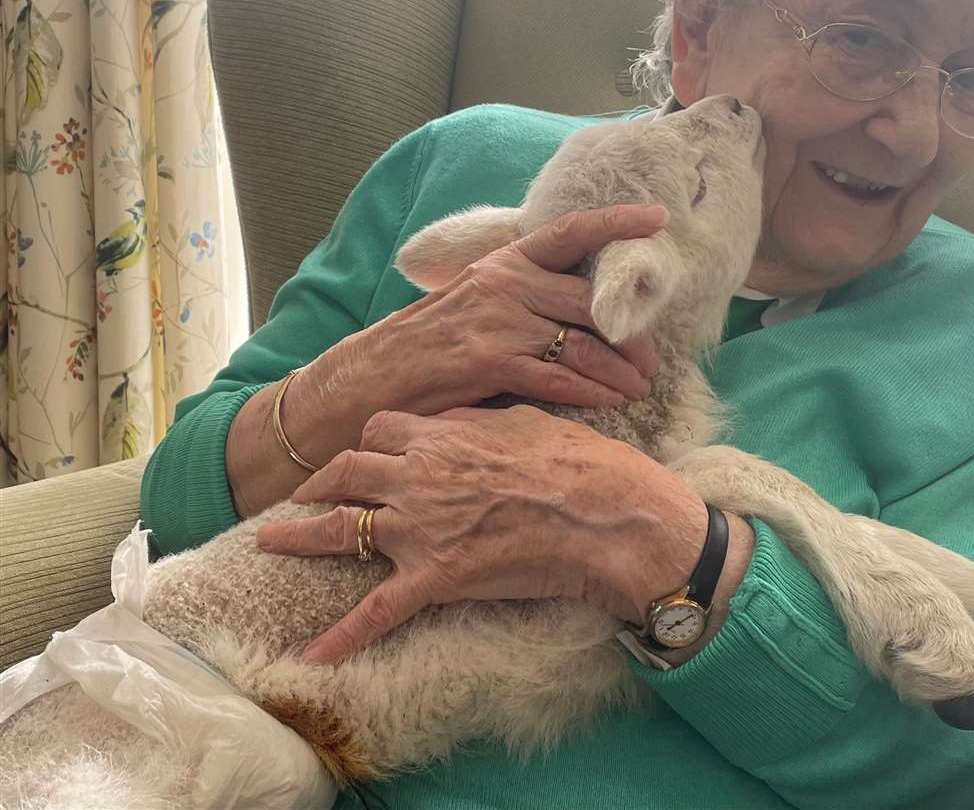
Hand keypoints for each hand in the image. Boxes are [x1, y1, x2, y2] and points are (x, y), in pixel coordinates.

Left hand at [255, 405, 707, 664]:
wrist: (604, 515)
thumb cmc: (578, 463)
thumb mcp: (524, 419)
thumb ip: (476, 419)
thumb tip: (454, 417)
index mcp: (441, 435)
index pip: (380, 428)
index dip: (368, 440)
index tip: (364, 450)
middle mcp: (416, 477)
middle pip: (346, 471)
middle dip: (319, 480)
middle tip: (300, 492)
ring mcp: (419, 529)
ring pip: (341, 531)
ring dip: (300, 537)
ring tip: (268, 541)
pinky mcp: (433, 579)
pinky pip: (375, 612)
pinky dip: (340, 636)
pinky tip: (312, 656)